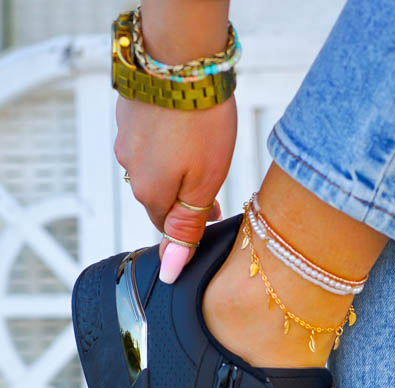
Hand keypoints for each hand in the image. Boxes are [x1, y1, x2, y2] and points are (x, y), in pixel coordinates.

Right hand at [114, 94, 236, 281]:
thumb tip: (170, 269)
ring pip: (154, 168)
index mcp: (149, 193)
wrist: (181, 58)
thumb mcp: (203, 184)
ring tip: (202, 153)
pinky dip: (167, 141)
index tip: (214, 215)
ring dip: (175, 168)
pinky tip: (185, 129)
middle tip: (212, 186)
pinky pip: (149, 140)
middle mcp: (130, 168)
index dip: (191, 228)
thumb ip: (186, 228)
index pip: (167, 228)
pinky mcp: (130, 113)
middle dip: (184, 198)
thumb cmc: (200, 122)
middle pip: (159, 198)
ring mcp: (126, 139)